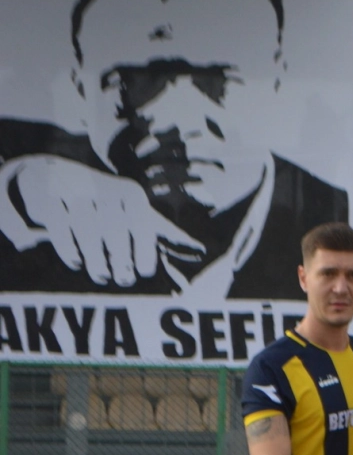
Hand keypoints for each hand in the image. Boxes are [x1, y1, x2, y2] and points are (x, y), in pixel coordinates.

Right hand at [0, 155, 203, 285]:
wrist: (54, 174)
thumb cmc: (107, 204)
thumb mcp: (138, 213)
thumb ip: (166, 233)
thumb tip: (202, 251)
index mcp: (131, 194)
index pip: (142, 223)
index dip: (145, 249)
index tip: (145, 272)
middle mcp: (104, 188)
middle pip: (114, 228)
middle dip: (121, 258)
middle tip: (124, 280)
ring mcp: (74, 190)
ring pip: (87, 228)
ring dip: (96, 257)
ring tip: (102, 275)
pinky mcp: (48, 197)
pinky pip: (60, 225)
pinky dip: (69, 247)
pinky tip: (77, 263)